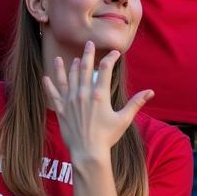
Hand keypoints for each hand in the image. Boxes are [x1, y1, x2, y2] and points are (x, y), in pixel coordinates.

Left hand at [43, 43, 152, 162]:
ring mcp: (70, 101)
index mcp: (100, 95)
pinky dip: (50, 84)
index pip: (105, 69)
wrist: (88, 152)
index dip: (110, 58)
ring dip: (67, 66)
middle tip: (88, 43)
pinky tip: (46, 77)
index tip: (115, 53)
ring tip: (66, 58)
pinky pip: (53, 94)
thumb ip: (136, 103)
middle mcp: (83, 94)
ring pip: (68, 78)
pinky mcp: (61, 110)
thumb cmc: (107, 136)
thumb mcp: (124, 119)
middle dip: (87, 54)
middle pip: (84, 68)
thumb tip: (150, 92)